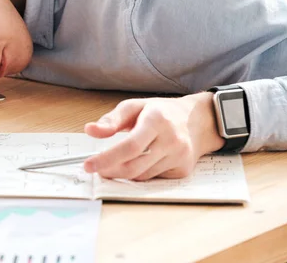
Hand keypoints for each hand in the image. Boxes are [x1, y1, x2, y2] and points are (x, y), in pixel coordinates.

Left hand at [83, 92, 224, 180]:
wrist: (197, 121)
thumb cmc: (161, 112)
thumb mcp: (135, 106)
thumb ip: (111, 120)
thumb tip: (90, 130)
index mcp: (157, 120)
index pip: (130, 146)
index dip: (107, 158)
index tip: (88, 165)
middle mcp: (171, 140)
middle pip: (135, 166)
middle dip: (110, 170)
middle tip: (96, 168)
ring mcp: (179, 157)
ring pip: (142, 175)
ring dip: (123, 173)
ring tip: (112, 164)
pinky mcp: (182, 170)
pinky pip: (153, 179)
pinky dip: (139, 174)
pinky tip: (136, 163)